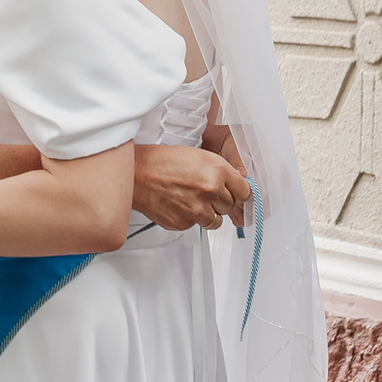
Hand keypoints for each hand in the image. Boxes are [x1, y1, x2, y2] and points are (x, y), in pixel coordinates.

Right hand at [132, 143, 250, 230]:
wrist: (137, 175)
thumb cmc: (162, 163)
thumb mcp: (198, 157)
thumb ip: (220, 172)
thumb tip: (236, 185)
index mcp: (217, 170)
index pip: (245, 192)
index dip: (237, 193)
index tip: (233, 194)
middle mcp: (211, 190)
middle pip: (230, 206)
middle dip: (219, 202)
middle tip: (202, 193)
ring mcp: (199, 209)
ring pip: (216, 221)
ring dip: (207, 214)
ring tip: (190, 200)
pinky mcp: (185, 223)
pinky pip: (196, 225)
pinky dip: (189, 218)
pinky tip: (178, 205)